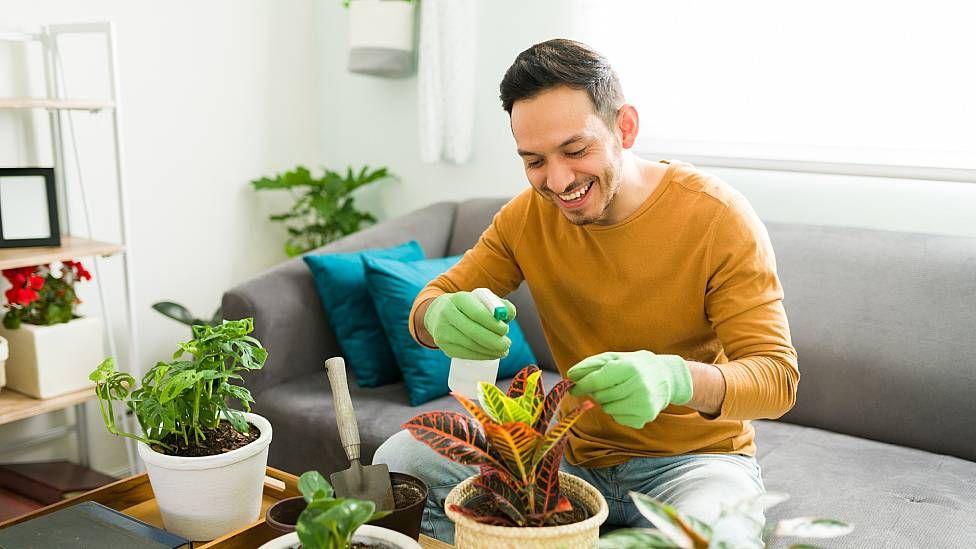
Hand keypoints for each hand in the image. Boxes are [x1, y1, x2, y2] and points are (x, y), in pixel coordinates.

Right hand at [423, 292, 516, 359]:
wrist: (438, 313)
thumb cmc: (468, 307)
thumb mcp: (481, 300)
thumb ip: (499, 305)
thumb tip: (509, 315)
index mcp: (459, 298)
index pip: (477, 313)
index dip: (493, 324)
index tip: (505, 330)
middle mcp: (447, 314)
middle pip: (473, 332)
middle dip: (494, 341)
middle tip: (507, 344)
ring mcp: (443, 332)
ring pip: (470, 345)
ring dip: (490, 351)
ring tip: (503, 351)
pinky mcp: (444, 346)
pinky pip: (465, 354)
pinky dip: (481, 356)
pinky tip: (492, 354)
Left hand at [567, 350, 692, 428]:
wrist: (667, 377)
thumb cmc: (635, 365)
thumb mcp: (614, 358)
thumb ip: (591, 365)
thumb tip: (570, 375)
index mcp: (628, 367)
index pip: (596, 381)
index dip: (581, 386)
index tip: (573, 387)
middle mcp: (638, 386)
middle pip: (600, 397)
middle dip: (596, 393)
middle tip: (605, 386)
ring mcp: (643, 403)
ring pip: (607, 409)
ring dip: (607, 402)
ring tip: (619, 392)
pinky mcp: (645, 417)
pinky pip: (618, 419)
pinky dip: (618, 411)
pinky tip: (629, 401)